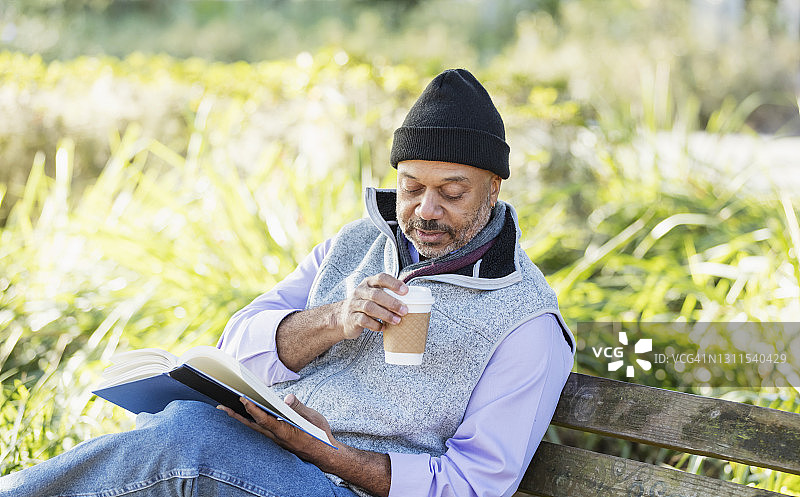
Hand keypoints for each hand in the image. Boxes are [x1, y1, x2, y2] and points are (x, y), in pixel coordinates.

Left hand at [219, 395, 391, 495]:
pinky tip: (245, 415)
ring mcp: (275, 439)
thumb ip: (299, 408)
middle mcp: (277, 437)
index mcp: (286, 432)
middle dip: (237, 415)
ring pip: (254, 428)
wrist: (324, 453)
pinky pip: (260, 430)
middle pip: (253, 425)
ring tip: (227, 409)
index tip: (242, 399)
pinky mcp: (276, 439)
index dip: (253, 409)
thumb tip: (287, 398)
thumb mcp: (313, 419)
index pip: (265, 420)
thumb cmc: (319, 435)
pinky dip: (250, 421)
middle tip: (221, 406)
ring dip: (240, 418)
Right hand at [338, 273, 408, 338]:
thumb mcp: (374, 295)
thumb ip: (388, 295)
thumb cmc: (365, 304)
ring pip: (369, 308)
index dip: (394, 283)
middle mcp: (360, 291)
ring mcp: (354, 304)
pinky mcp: (351, 318)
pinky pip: (363, 320)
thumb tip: (412, 300)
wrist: (342, 317)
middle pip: (376, 295)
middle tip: (404, 311)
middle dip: (392, 303)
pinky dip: (375, 325)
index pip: (381, 278)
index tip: (406, 291)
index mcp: (369, 283)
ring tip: (397, 321)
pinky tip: (383, 328)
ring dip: (385, 315)